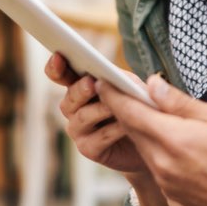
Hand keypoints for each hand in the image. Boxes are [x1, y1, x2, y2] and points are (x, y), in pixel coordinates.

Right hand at [44, 53, 146, 174]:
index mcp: (80, 86)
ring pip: (82, 117)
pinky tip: (125, 125)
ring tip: (114, 106)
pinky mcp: (89, 149)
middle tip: (91, 83)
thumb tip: (110, 74)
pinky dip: (112, 130)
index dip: (56, 67)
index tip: (58, 56)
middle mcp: (74, 108)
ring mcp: (79, 129)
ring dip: (99, 110)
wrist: (150, 138)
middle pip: (69, 97)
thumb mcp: (132, 86)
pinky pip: (97, 138)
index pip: (61, 75)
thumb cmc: (138, 106)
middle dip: (80, 89)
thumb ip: (120, 77)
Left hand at [99, 75, 206, 205]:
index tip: (105, 83)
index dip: (115, 95)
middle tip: (137, 97)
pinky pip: (163, 174)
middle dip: (132, 114)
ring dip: (151, 137)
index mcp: (174, 140)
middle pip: (135, 133)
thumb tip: (153, 86)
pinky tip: (189, 156)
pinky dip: (167, 160)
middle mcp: (164, 167)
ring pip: (149, 154)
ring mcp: (169, 188)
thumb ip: (183, 104)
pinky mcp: (177, 205)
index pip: (130, 113)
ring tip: (170, 125)